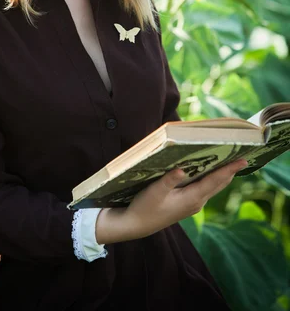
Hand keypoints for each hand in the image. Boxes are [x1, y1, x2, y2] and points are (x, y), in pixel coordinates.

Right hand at [95, 158, 247, 243]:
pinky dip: (212, 178)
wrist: (137, 225)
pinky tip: (210, 170)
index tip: (244, 160)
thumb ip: (169, 179)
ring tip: (231, 160)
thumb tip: (183, 169)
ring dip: (223, 174)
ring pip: (213, 186)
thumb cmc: (145, 207)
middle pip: (219, 183)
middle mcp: (197, 202)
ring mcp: (193, 204)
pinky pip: (206, 189)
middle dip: (230, 170)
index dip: (230, 169)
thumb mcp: (155, 191)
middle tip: (242, 155)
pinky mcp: (187, 204)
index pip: (216, 180)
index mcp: (192, 198)